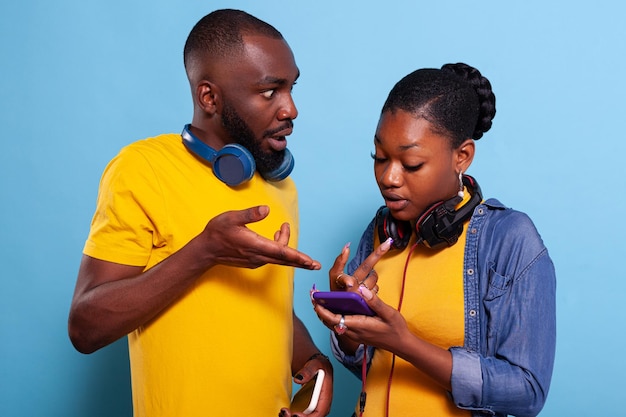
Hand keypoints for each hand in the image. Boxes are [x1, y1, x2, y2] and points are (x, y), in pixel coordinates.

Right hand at [199, 205, 320, 269]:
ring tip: (284, 228)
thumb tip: (266, 210)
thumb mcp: (231, 218)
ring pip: (278, 257)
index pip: (282, 252)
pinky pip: (272, 257)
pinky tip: (277, 237)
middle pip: (285, 259)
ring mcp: (256, 261)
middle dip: (301, 261)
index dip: (298, 257)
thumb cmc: (217, 232)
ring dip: (286, 246)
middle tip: (315, 264)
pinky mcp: (253, 261)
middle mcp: (258, 256)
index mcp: (255, 245)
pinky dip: (279, 249)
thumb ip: (250, 214)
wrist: (206, 249)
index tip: (310, 262)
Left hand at [279, 354, 332, 416]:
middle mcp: (321, 404)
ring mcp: (314, 407)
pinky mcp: (307, 406)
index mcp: (326, 396)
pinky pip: (301, 415)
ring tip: (282, 412)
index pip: (319, 412)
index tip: (295, 414)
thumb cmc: (318, 365)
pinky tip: (283, 411)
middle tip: (285, 412)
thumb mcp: (315, 364)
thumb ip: (308, 371)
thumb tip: (298, 378)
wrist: (316, 366)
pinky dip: (291, 415)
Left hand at [313, 237, 408, 350]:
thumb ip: (375, 302)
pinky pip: (340, 327)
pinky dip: (332, 318)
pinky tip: (332, 309)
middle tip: (313, 298)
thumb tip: (361, 289)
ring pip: (334, 326)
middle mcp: (354, 332)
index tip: (315, 301)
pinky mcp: (356, 335)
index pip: (335, 319)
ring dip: (325, 315)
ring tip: (318, 302)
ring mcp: (355, 335)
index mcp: (359, 325)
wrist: (401, 344)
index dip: (323, 311)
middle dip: (320, 311)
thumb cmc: (396, 328)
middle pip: (330, 323)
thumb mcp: (389, 313)